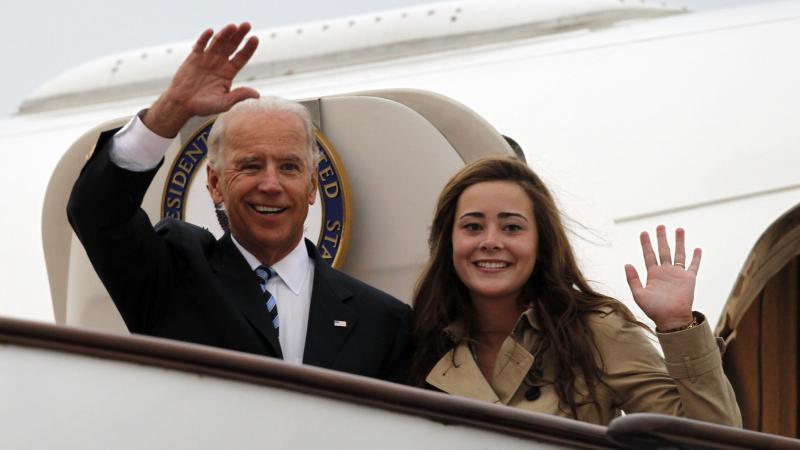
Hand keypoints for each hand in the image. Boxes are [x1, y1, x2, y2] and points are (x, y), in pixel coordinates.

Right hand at [143, 22, 259, 136]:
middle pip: (232, 46)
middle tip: (246, 25)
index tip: (255, 38)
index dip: (249, 48)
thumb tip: (257, 94)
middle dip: (239, 35)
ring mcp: (207, 59)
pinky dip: (205, 38)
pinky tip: (211, 31)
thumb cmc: (204, 106)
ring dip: (225, 33)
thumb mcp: (224, 103)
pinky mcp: (194, 57)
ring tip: (232, 26)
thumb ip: (239, 96)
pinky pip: (200, 44)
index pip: (242, 57)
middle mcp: (220, 63)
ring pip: (218, 42)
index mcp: (229, 73)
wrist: (182, 104)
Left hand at [624, 225, 699, 330]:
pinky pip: (693, 266)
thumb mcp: (639, 295)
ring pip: (679, 254)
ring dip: (679, 242)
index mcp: (653, 274)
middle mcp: (665, 272)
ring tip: (679, 229)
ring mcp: (677, 274)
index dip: (646, 244)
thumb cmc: (654, 310)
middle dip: (662, 238)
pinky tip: (697, 248)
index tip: (644, 232)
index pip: (649, 255)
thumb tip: (627, 264)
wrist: (671, 319)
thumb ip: (633, 279)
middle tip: (661, 226)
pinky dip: (696, 257)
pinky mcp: (689, 279)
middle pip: (663, 250)